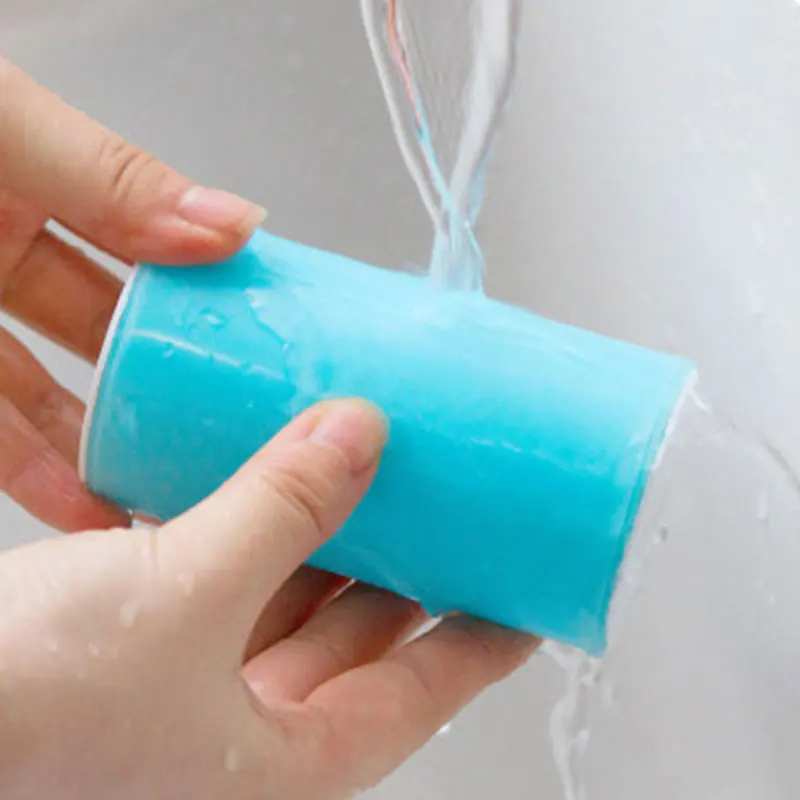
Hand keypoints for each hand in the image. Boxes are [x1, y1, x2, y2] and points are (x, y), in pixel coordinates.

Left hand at [0, 58, 265, 531]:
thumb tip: (231, 221)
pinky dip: (39, 471)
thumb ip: (111, 175)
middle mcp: (0, 244)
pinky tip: (85, 500)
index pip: (154, 241)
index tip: (260, 334)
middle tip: (223, 420)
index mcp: (34, 174)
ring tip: (166, 482)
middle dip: (168, 379)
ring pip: (52, 391)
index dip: (211, 287)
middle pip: (110, 328)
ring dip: (107, 441)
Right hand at [0, 400, 537, 798]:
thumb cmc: (28, 712)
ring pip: (292, 602)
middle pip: (362, 638)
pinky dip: (253, 529)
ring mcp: (193, 692)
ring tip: (368, 469)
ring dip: (324, 535)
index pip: (426, 690)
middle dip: (405, 567)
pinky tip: (268, 477)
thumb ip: (281, 510)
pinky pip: (229, 580)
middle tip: (447, 500)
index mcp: (285, 766)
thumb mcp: (186, 597)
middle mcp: (245, 738)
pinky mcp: (145, 649)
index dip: (486, 636)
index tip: (529, 586)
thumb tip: (362, 434)